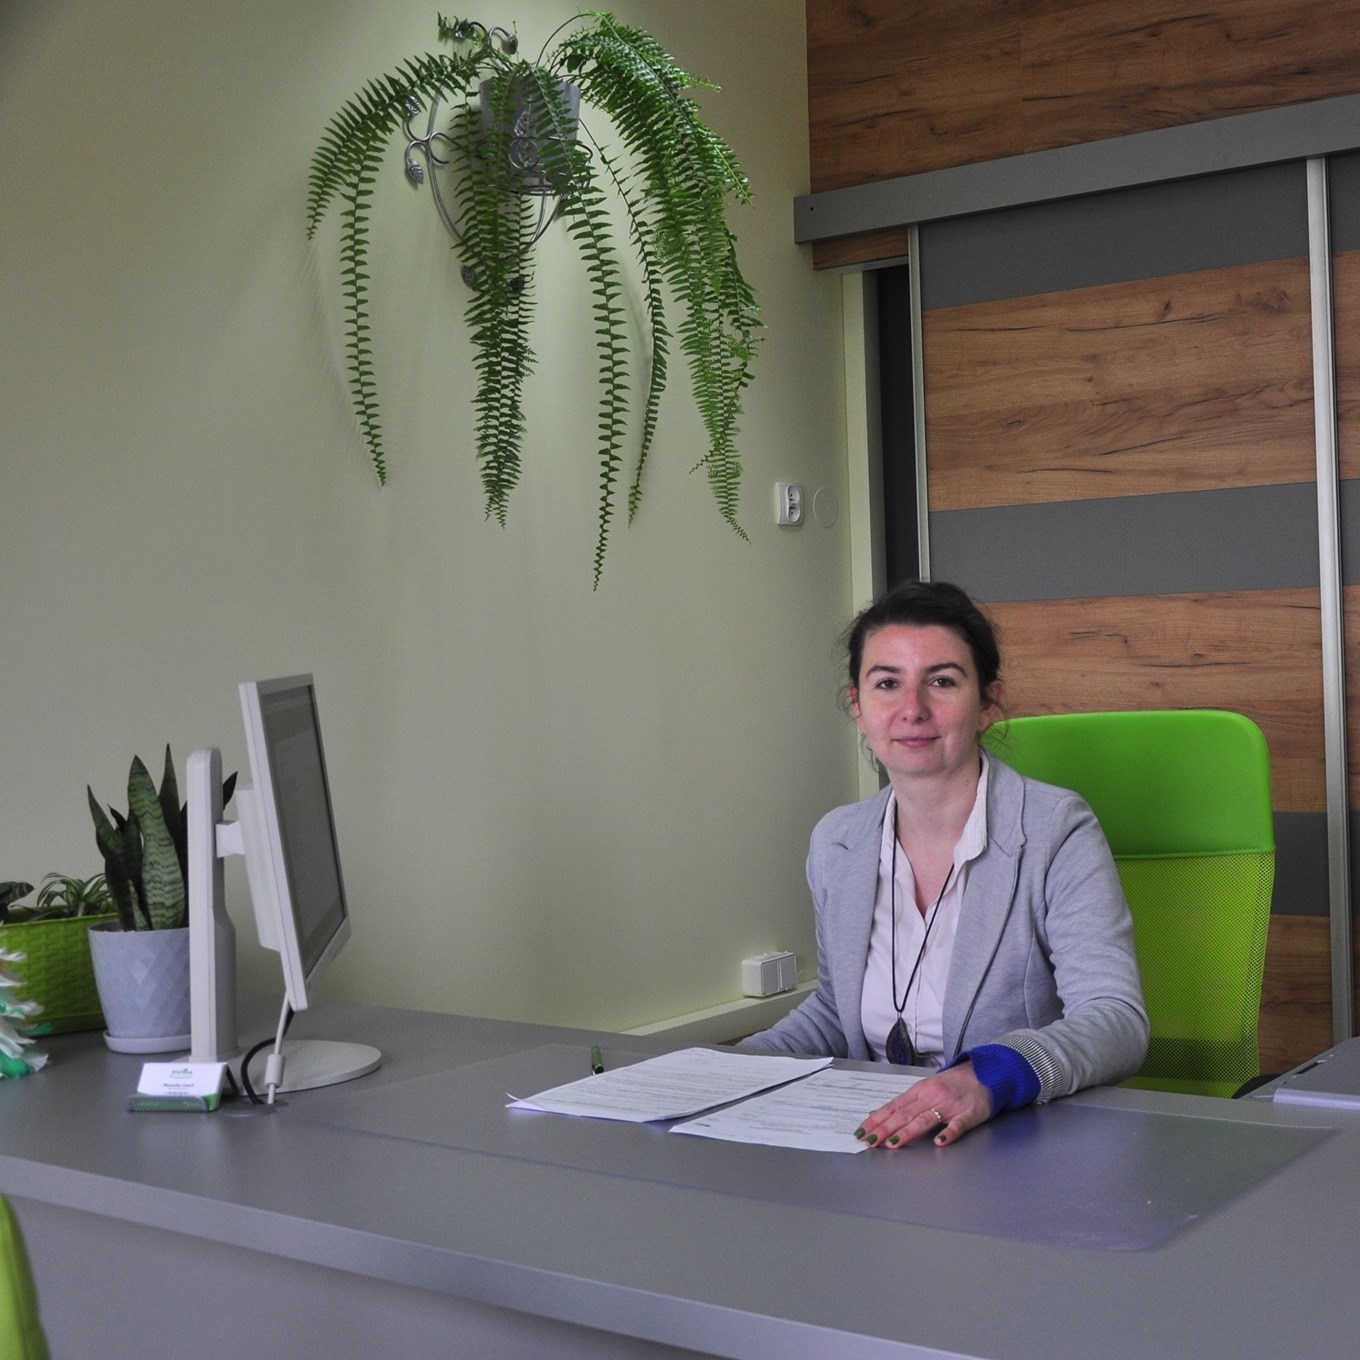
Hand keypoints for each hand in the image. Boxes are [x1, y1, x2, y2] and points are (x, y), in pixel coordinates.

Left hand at [853, 1061, 990, 1148]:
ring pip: (925, 1119)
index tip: (861, 1131)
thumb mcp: (925, 1089)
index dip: (876, 1120)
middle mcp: (931, 1097)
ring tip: (893, 1143)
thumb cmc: (952, 1084)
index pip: (893, 1107)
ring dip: (908, 1132)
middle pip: (904, 1114)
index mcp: (919, 1091)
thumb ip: (905, 1103)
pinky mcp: (969, 1114)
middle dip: (885, 1128)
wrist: (984, 1073)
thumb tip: (878, 1114)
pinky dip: (949, 1133)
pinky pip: (958, 1125)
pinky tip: (940, 1142)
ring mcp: (950, 1105)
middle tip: (869, 1141)